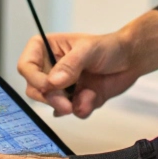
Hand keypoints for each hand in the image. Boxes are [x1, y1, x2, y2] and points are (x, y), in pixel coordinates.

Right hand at [17, 9, 157, 118]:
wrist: (131, 60)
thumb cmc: (109, 47)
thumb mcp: (88, 50)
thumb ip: (70, 65)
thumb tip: (53, 82)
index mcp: (46, 48)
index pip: (26, 66)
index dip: (33, 78)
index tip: (49, 86)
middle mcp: (50, 68)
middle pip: (34, 89)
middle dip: (51, 98)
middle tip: (67, 104)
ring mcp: (61, 85)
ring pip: (51, 104)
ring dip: (68, 105)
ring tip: (88, 96)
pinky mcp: (74, 99)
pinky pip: (70, 112)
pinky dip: (82, 108)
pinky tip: (93, 97)